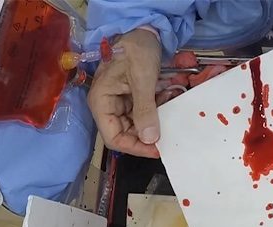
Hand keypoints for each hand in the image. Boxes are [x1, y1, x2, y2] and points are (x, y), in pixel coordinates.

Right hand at [88, 29, 161, 157]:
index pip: (114, 138)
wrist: (143, 31)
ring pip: (139, 125)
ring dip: (156, 120)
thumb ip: (145, 110)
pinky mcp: (133, 99)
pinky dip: (158, 109)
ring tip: (169, 105)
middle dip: (149, 134)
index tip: (157, 149)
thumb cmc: (136, 50)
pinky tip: (168, 97)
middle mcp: (109, 106)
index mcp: (102, 102)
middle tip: (170, 131)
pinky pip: (146, 113)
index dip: (135, 147)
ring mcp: (121, 103)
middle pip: (127, 135)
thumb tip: (150, 139)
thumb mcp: (142, 79)